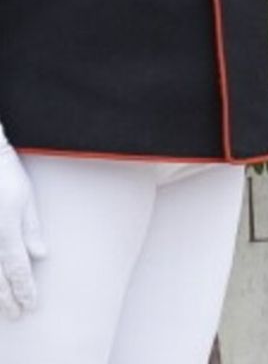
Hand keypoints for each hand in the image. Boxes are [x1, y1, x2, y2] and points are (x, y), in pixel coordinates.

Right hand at [0, 143, 45, 317]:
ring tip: (2, 307)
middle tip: (16, 314)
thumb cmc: (5, 174)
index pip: (18, 269)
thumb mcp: (25, 198)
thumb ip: (31, 228)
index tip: (30, 304)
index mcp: (7, 231)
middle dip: (8, 299)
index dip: (25, 289)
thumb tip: (41, 254)